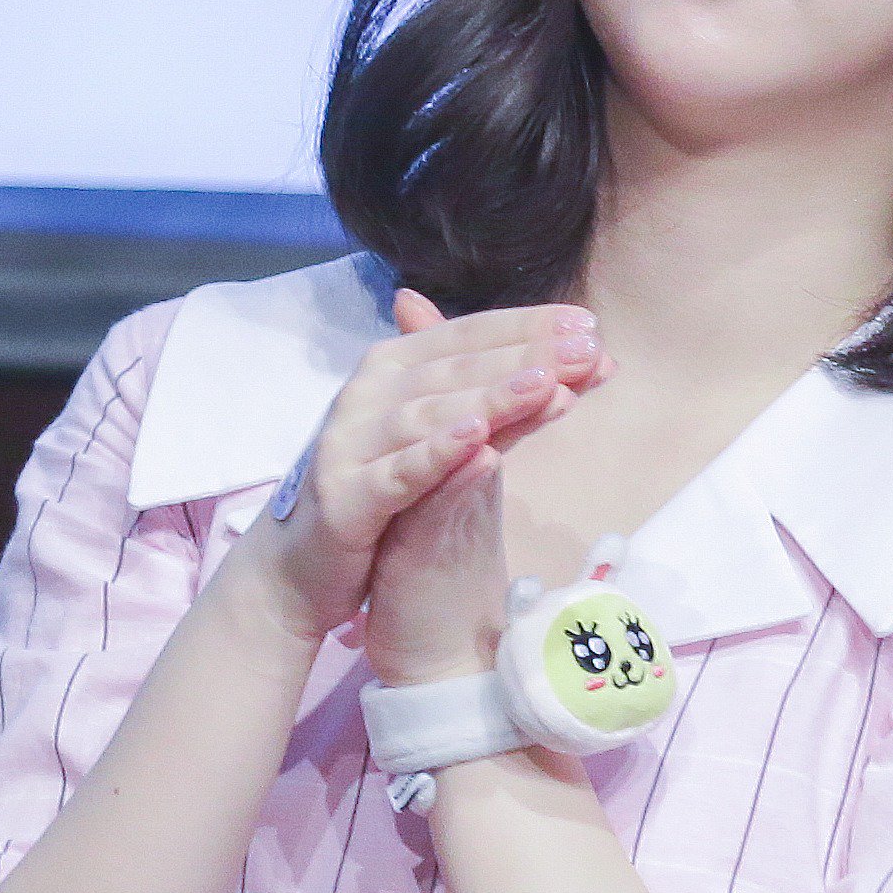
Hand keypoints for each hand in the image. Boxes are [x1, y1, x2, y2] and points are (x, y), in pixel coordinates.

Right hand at [225, 281, 609, 652]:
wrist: (304, 567)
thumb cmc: (383, 492)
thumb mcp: (446, 440)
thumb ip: (498, 399)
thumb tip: (565, 364)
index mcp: (393, 368)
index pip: (467, 335)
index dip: (527, 327)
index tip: (589, 324)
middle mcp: (368, 394)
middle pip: (456, 367)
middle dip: (525, 355)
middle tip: (585, 348)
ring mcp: (351, 443)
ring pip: (430, 413)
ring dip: (489, 397)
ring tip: (545, 384)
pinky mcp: (346, 497)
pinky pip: (397, 473)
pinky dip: (436, 455)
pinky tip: (476, 441)